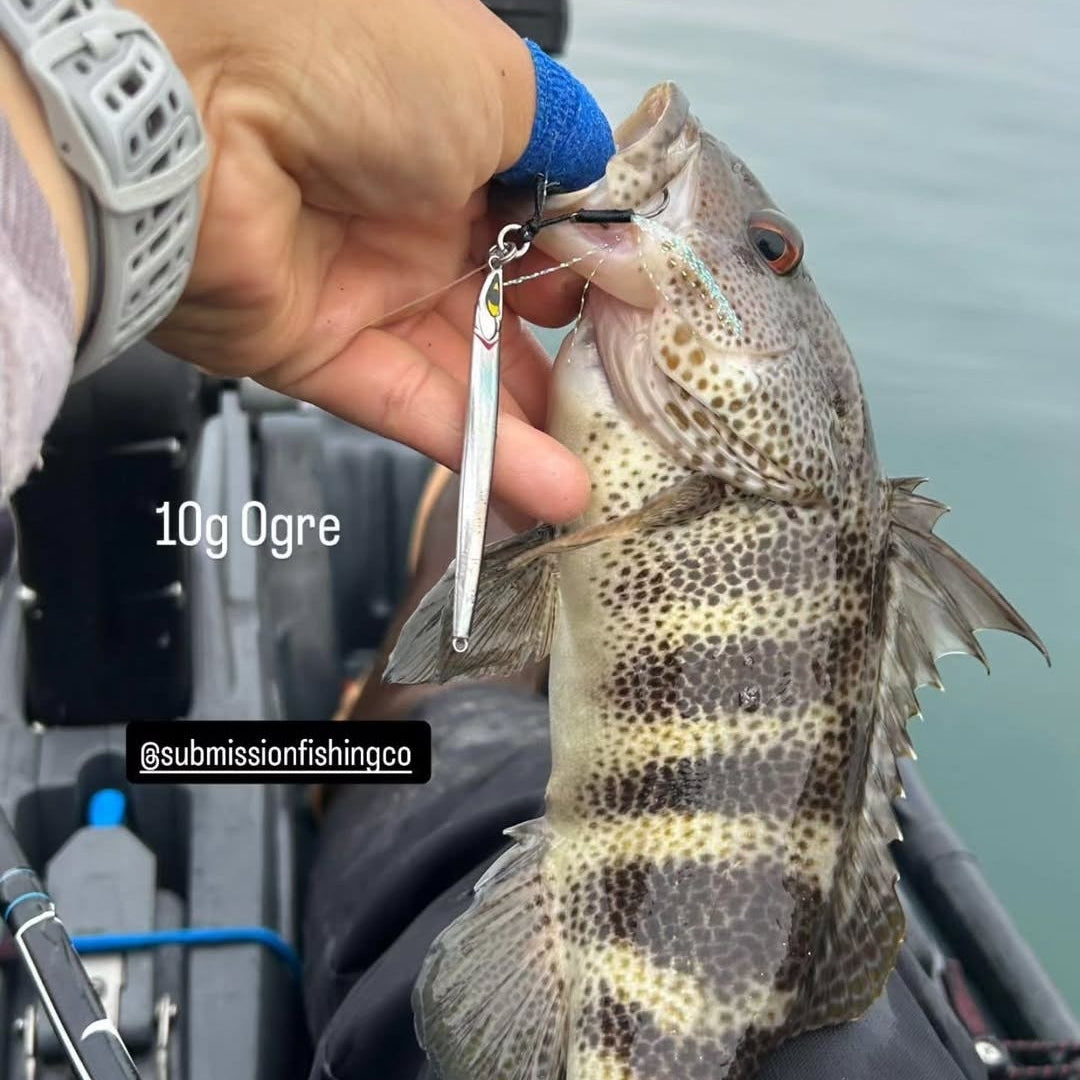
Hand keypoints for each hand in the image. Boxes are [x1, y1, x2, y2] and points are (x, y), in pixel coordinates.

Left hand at [120, 0, 594, 523]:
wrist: (193, 111)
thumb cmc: (343, 59)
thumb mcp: (489, 81)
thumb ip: (554, 140)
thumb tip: (594, 182)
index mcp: (445, 132)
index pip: (535, 212)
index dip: (585, 258)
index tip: (633, 301)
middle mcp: (405, 209)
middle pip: (504, 298)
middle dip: (568, 348)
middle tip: (623, 390)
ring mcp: (361, 283)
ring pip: (464, 364)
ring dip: (532, 419)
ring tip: (599, 469)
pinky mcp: (317, 350)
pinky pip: (409, 403)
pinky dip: (478, 446)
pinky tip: (546, 485)